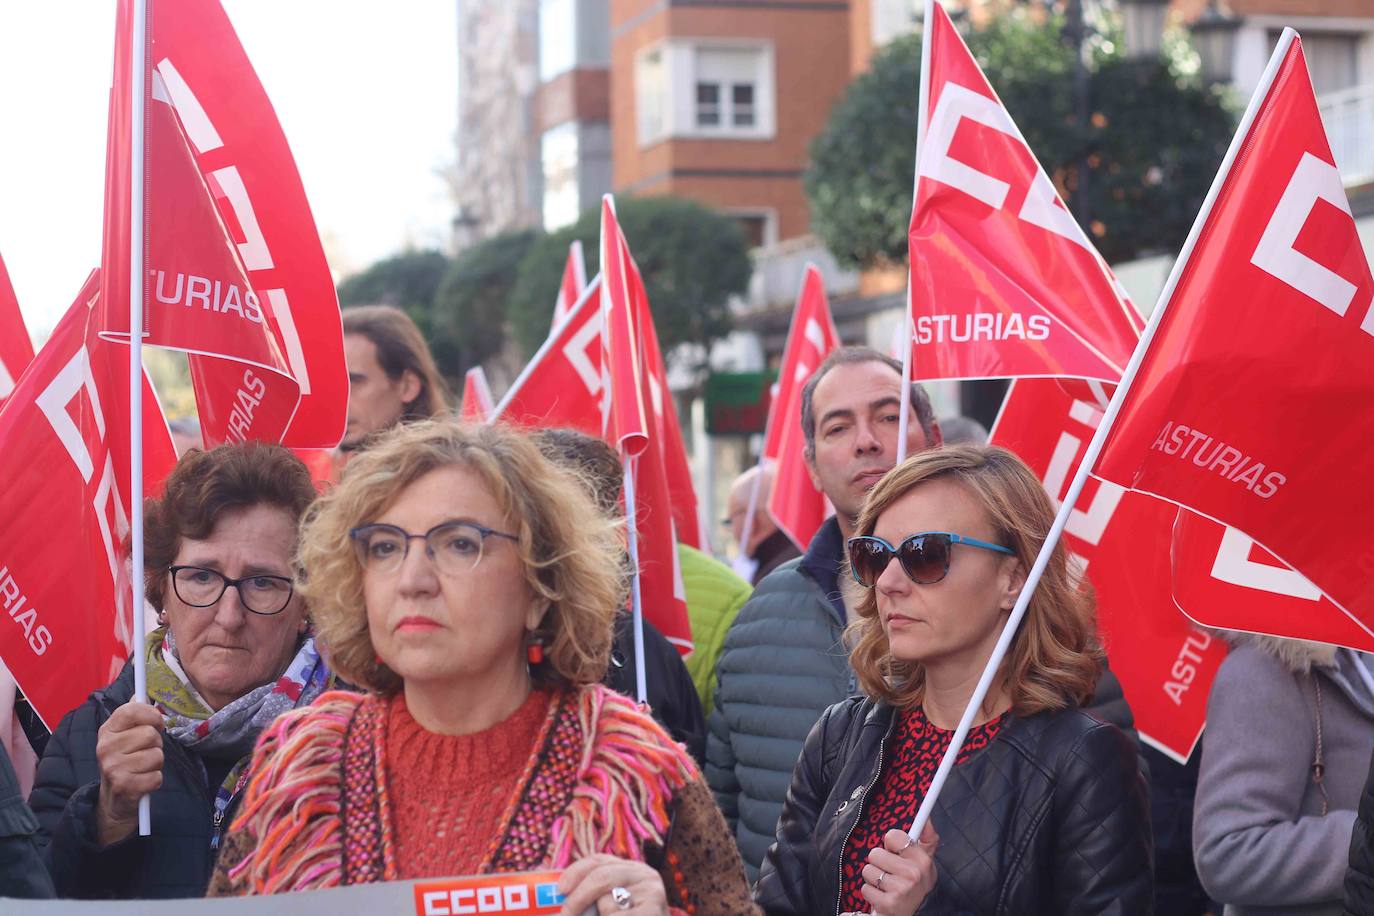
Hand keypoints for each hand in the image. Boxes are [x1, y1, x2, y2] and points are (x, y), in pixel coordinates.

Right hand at [94, 699, 164, 845]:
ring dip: (156, 763)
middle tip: (145, 752)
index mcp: (107, 730)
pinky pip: (157, 777)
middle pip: (150, 735)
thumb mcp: (125, 735)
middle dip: (156, 744)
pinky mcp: (123, 786)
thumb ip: (134, 714)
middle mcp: (105, 747)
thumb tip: (139, 692)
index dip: (151, 715)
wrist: (113, 799)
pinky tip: (143, 782)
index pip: (131, 709)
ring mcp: (112, 768)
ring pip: (157, 755)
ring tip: (143, 767)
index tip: (156, 723)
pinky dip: (155, 780)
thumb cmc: (126, 760)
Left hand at [557, 853, 669, 914]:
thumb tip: (556, 896)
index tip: (561, 889)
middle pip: (601, 877)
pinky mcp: (653, 911)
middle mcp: (645, 874)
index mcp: (631, 869)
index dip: (575, 872)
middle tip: (565, 915)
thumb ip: (592, 898)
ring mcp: (652, 892)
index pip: (598, 860)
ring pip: (608, 903)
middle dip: (577, 898)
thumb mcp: (612, 906)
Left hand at [849, 823, 938, 915]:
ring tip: (885, 884)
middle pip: (875, 853)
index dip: (890, 844)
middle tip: (889, 871)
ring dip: (873, 878)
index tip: (895, 852)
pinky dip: (870, 893)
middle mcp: (915, 874)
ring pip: (868, 870)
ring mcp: (902, 889)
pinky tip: (882, 896)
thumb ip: (926, 837)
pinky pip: (865, 888)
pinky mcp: (889, 903)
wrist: (909, 913)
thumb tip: (926, 819)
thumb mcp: (924, 860)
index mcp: (923, 860)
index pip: (892, 836)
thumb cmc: (913, 882)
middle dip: (878, 862)